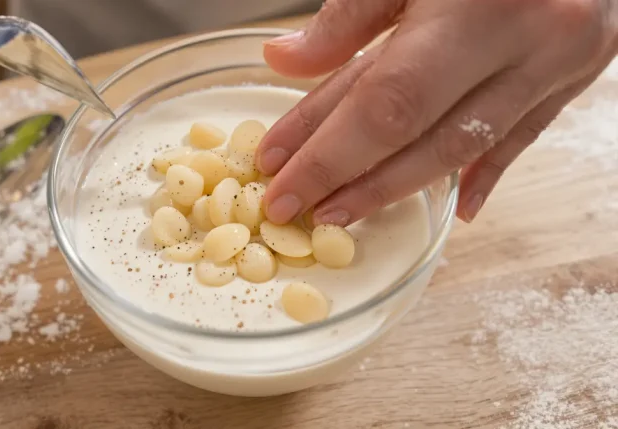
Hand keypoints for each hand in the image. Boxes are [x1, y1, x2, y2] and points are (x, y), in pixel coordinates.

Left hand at [256, 0, 617, 224]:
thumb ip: (350, 14)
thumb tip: (283, 61)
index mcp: (478, 8)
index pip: (385, 105)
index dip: (327, 153)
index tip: (280, 184)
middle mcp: (529, 43)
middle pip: (423, 137)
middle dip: (352, 181)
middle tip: (300, 208)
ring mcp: (560, 64)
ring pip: (466, 148)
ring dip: (400, 186)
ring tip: (346, 209)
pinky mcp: (576, 74)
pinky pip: (524, 137)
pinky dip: (483, 171)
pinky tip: (455, 206)